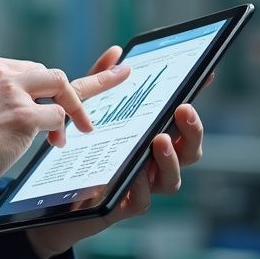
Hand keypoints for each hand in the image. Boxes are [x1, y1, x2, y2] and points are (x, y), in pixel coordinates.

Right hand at [0, 52, 130, 189]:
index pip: (26, 67)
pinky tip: (52, 141)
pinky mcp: (23, 115)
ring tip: (74, 131)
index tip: (84, 74)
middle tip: (77, 121)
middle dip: (63, 96)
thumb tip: (7, 101)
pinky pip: (56, 116)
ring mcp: (12, 92)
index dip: (47, 80)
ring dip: (70, 110)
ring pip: (59, 87)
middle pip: (47, 73)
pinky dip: (58, 130)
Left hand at [26, 50, 209, 258]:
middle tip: (183, 109)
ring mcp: (142, 186)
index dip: (194, 99)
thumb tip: (117, 51)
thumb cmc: (81, 152)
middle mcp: (154, 164)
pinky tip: (135, 175)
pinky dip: (141, 187)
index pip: (180, 121)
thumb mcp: (86, 112)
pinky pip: (141, 201)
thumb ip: (101, 84)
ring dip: (169, 158)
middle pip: (188, 150)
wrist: (55, 199)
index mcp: (150, 139)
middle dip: (192, 130)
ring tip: (159, 139)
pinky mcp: (123, 207)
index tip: (204, 75)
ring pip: (171, 178)